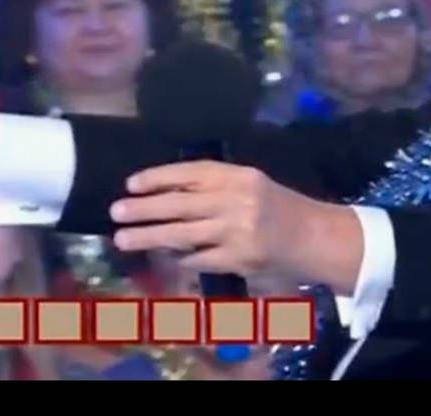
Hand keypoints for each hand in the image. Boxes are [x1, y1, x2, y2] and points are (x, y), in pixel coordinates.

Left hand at [110, 162, 362, 293]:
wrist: (314, 237)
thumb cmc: (278, 209)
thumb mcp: (251, 185)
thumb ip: (214, 188)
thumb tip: (163, 196)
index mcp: (239, 176)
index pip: (191, 172)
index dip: (158, 177)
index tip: (131, 183)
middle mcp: (237, 199)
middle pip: (180, 203)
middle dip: (143, 208)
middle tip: (117, 211)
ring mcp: (238, 230)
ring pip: (182, 233)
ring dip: (148, 237)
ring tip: (123, 239)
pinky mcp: (239, 258)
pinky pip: (198, 259)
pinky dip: (180, 259)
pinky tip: (167, 257)